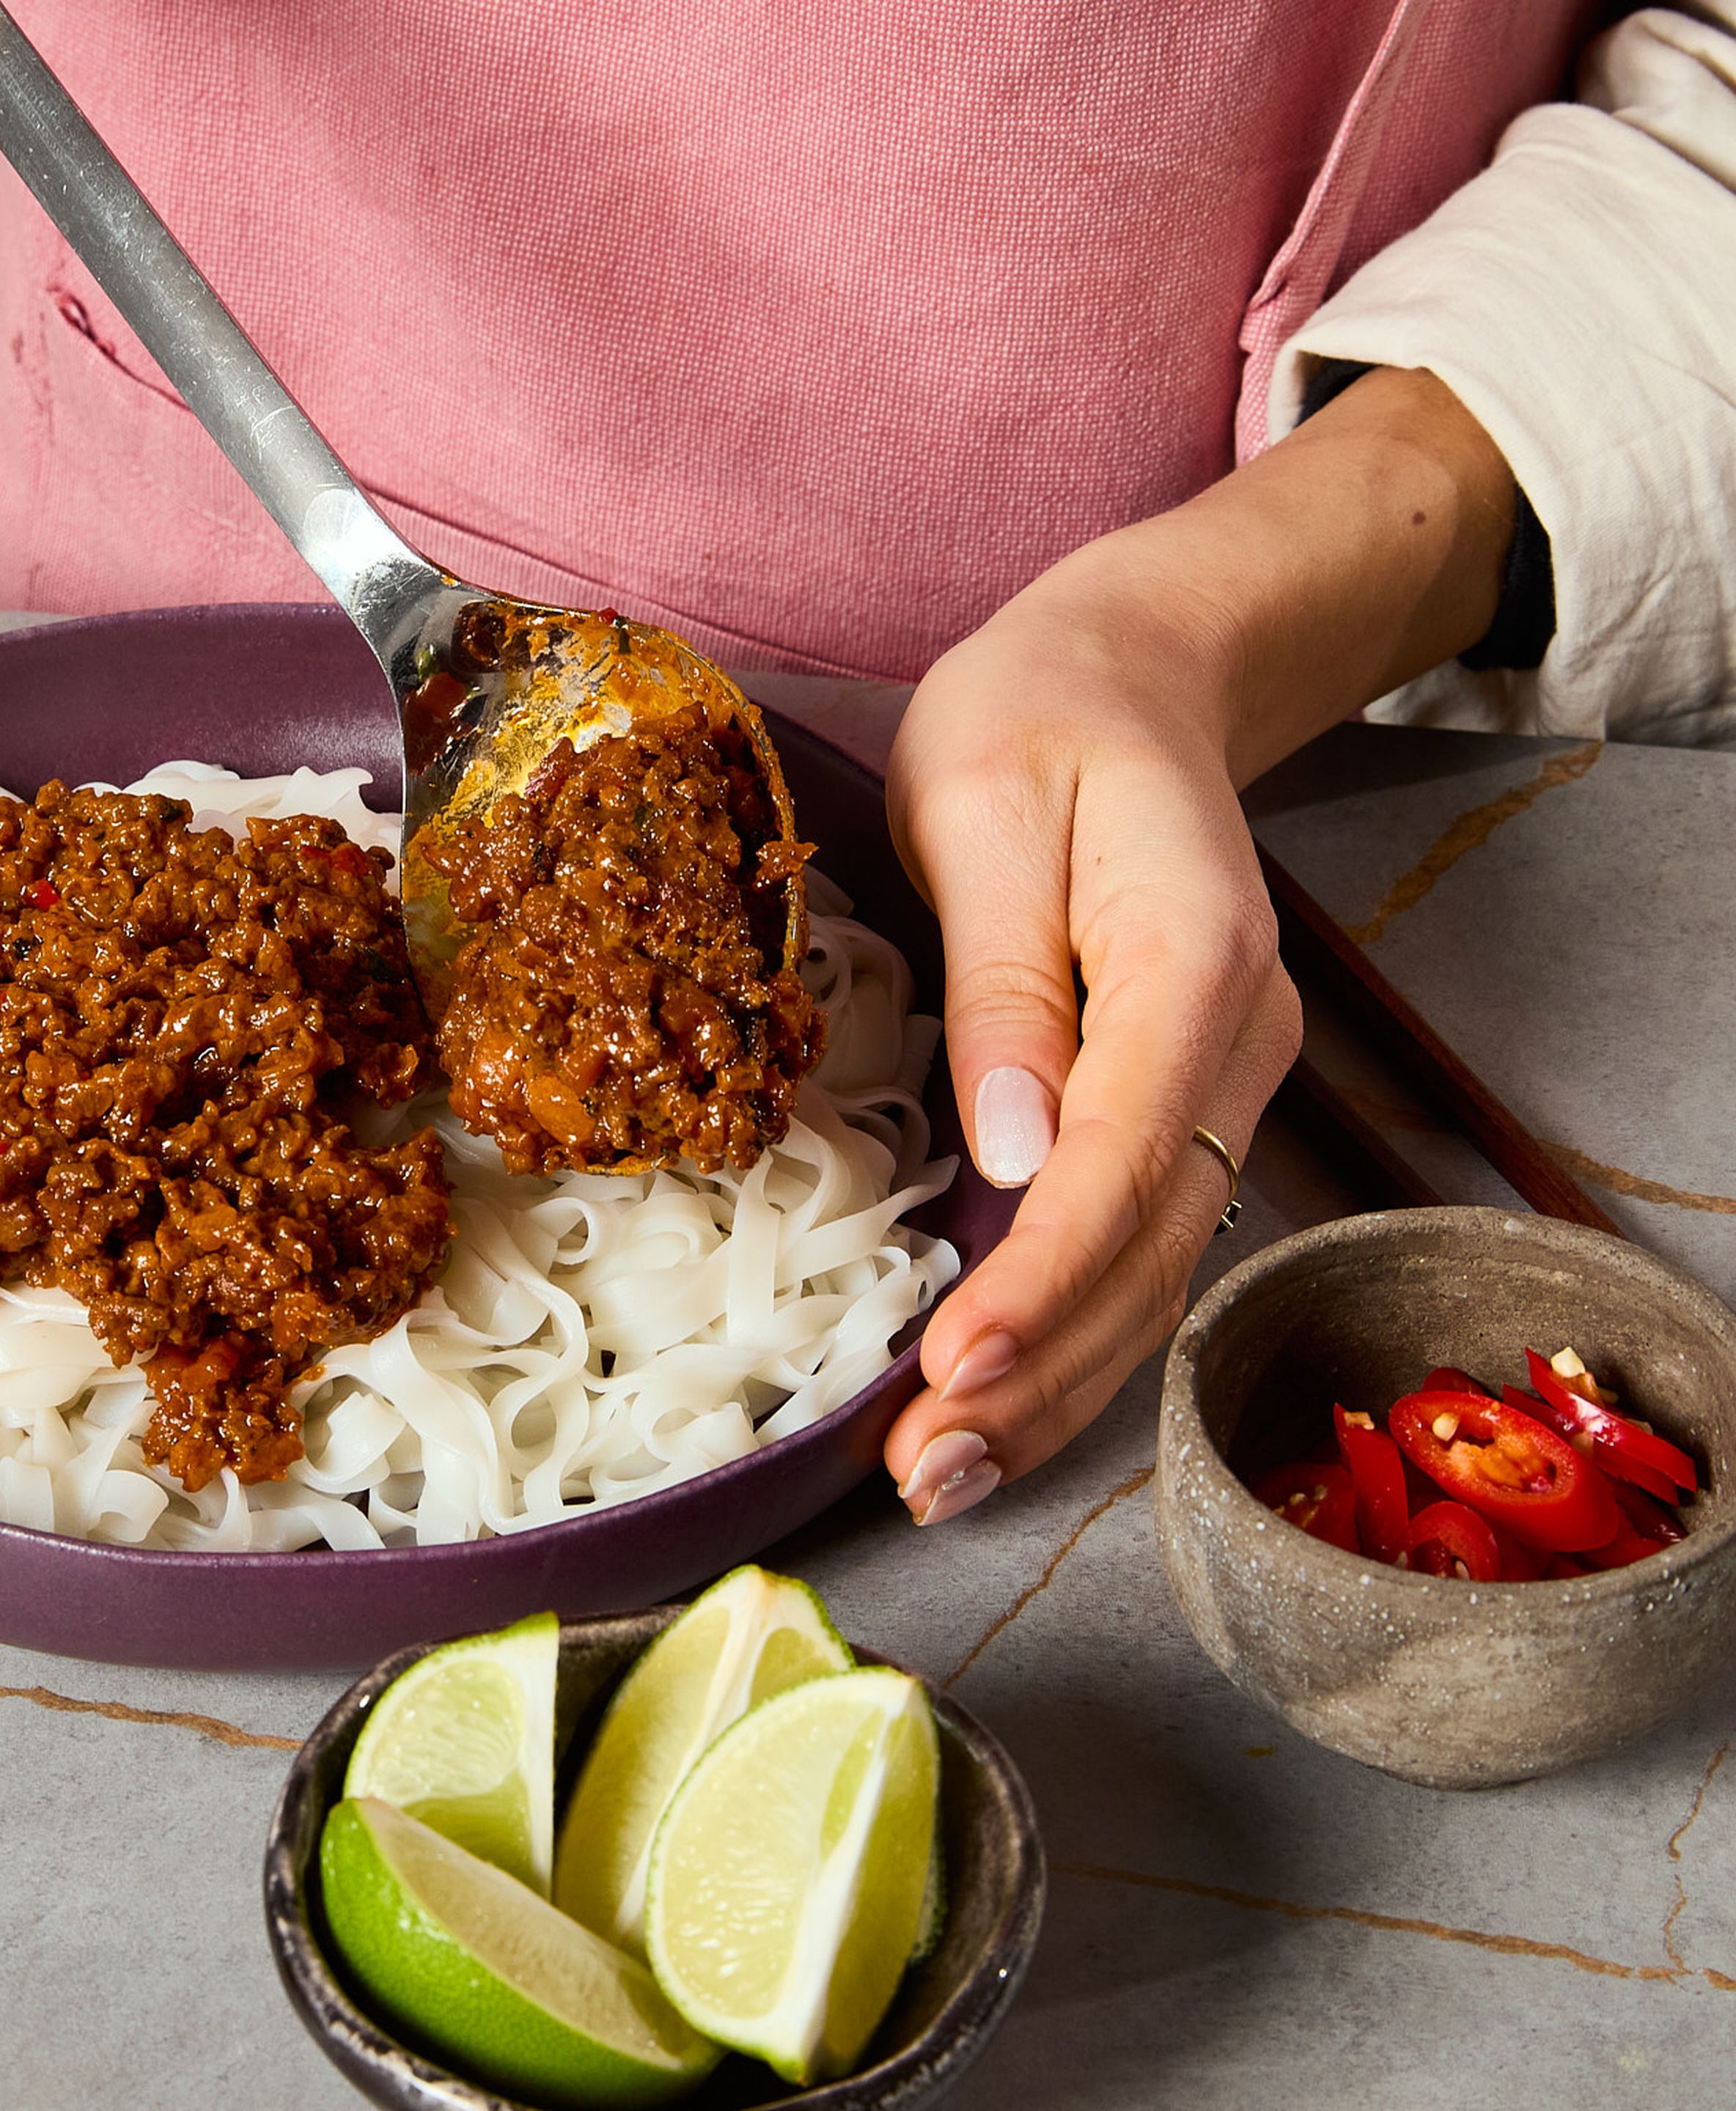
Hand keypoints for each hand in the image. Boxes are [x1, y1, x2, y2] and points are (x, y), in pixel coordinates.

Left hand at [881, 366, 1520, 1524]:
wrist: (1128, 675)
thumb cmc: (1040, 716)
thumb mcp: (988, 805)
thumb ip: (1003, 977)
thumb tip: (1009, 1152)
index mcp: (1194, 962)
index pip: (1126, 1158)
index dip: (1042, 1280)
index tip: (957, 1367)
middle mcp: (1235, 1042)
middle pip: (1149, 1247)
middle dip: (1040, 1375)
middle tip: (921, 1474)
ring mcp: (1221, 1081)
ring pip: (1152, 1269)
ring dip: (1054, 1386)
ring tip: (938, 1477)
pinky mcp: (1177, 1102)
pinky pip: (1134, 1242)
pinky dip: (1067, 1332)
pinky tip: (989, 1402)